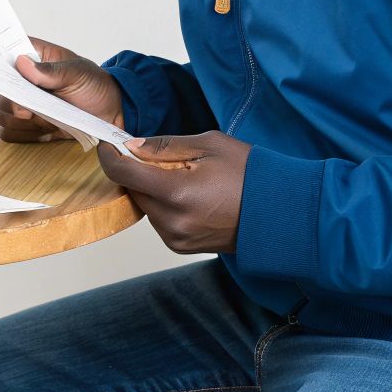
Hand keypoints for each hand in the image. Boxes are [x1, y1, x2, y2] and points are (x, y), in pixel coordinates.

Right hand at [0, 36, 124, 141]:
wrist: (108, 112)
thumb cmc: (93, 85)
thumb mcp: (78, 73)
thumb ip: (51, 71)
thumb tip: (22, 64)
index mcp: (24, 55)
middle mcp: (12, 78)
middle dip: (4, 104)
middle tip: (28, 111)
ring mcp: (12, 102)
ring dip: (17, 123)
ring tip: (45, 121)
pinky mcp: (18, 123)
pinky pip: (6, 133)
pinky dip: (24, 135)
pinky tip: (45, 131)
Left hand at [96, 132, 251, 253]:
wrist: (282, 213)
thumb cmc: (251, 174)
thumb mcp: (208, 145)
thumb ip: (164, 147)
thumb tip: (130, 146)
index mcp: (177, 193)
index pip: (123, 174)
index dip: (110, 156)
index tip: (109, 144)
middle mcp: (172, 221)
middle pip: (133, 191)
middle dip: (138, 172)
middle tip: (163, 159)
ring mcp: (176, 238)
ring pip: (145, 206)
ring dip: (152, 189)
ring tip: (185, 178)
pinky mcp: (181, 247)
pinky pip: (159, 220)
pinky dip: (164, 205)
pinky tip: (190, 196)